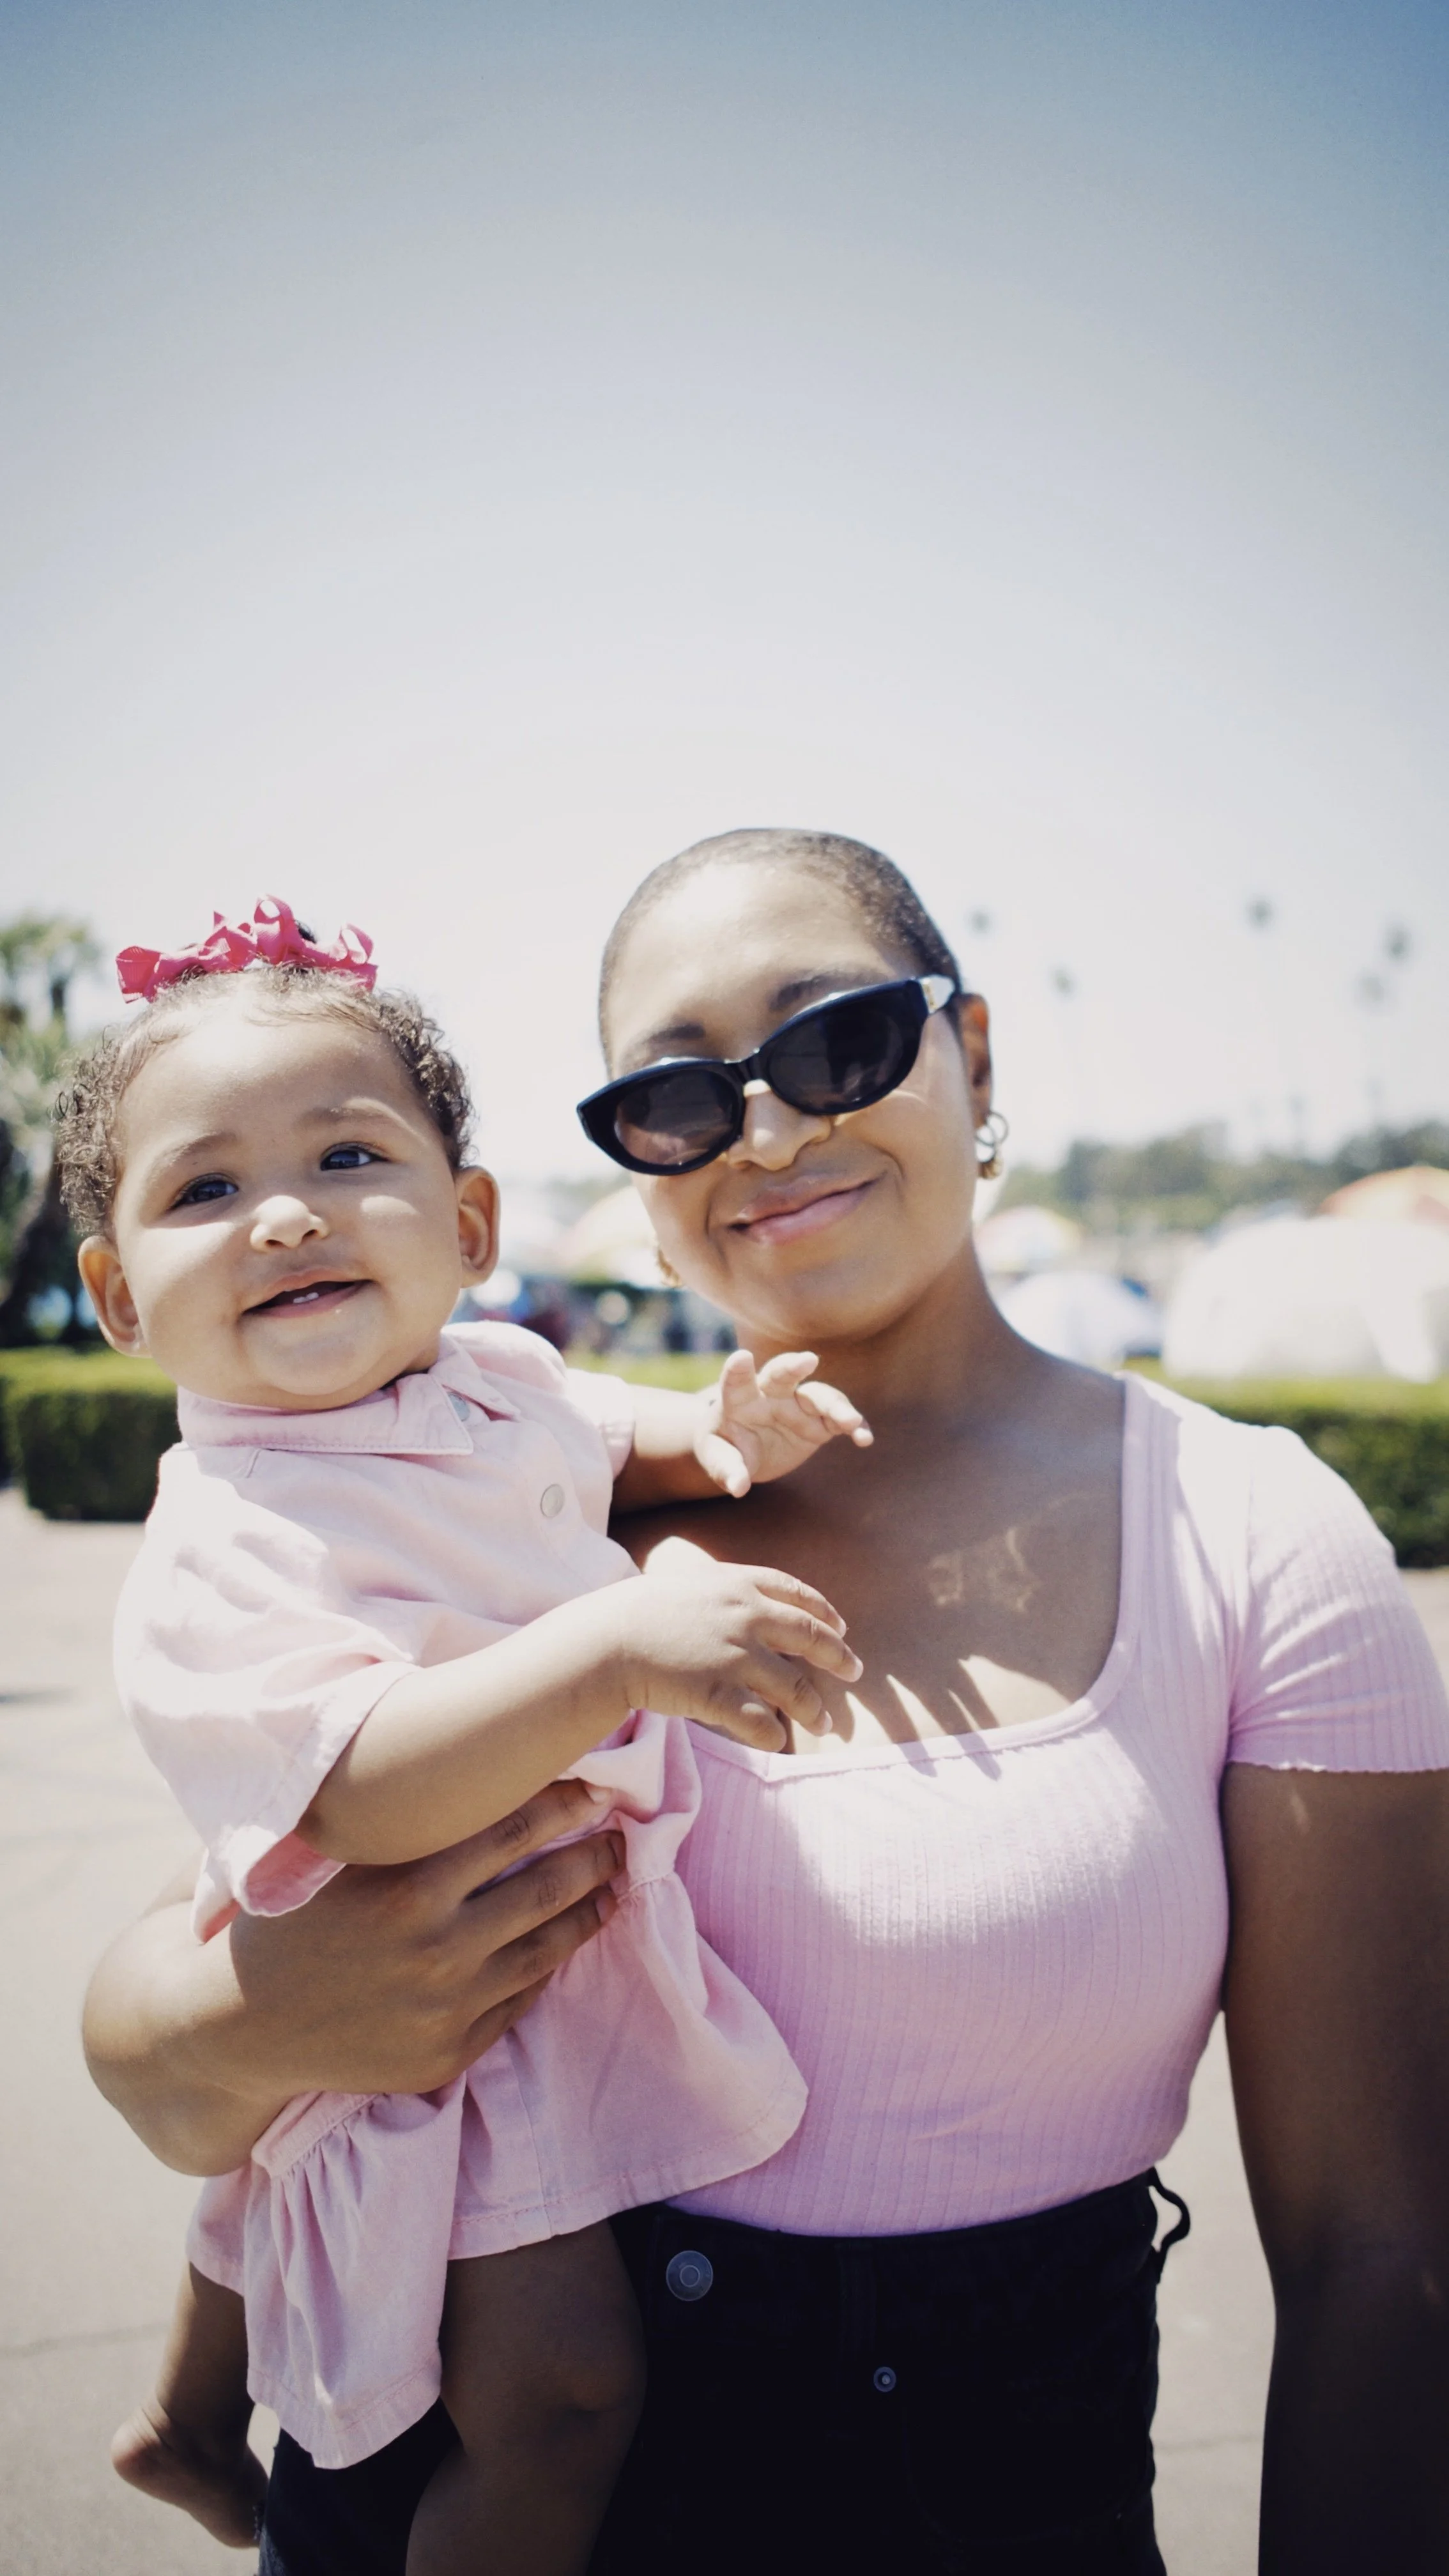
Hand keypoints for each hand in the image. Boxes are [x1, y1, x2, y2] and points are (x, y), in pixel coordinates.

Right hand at [83, 1782, 623, 2168]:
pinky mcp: (449, 2052)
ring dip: (587, 1912)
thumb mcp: (338, 1857)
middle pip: (545, 1889)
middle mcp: (436, 1950)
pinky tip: (564, 1942)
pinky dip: (546, 1967)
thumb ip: (405, 1821)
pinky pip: (518, 2002)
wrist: (241, 2026)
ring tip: (611, 1885)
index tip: (591, 1783)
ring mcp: (447, 2008)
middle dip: (592, 1855)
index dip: (562, 1801)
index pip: (512, 1830)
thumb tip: (477, 1758)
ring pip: (544, 1950)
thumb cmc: (290, 1922)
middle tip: (621, 1833)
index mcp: (407, 1889)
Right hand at [626, 1545, 860, 1748]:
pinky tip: (777, 1741)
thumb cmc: (638, 1613)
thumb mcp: (689, 1587)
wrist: (606, 1640)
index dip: (825, 1612)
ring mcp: (736, 1656)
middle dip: (838, 1657)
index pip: (797, 1594)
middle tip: (855, 1671)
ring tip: (826, 1723)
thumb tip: (751, 1609)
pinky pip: (763, 1724)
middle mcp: (747, 1617)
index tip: (841, 1628)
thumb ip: (726, 1596)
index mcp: (739, 1585)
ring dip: (815, 1710)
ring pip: (797, 1690)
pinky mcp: (720, 1694)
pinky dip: (775, 1736)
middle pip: (811, 1638)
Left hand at [694, 1349, 872, 1497]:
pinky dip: (854, 1427)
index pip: (736, 1381)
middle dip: (793, 1366)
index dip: (738, 1370)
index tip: (741, 1358)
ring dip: (836, 1407)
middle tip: (808, 1360)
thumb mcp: (718, 1458)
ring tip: (851, 1422)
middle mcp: (771, 1394)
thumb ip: (727, 1469)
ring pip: (819, 1396)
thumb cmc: (726, 1447)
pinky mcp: (819, 1423)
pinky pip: (840, 1421)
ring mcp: (798, 1406)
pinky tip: (864, 1439)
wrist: (746, 1451)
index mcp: (740, 1399)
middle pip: (782, 1375)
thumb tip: (738, 1487)